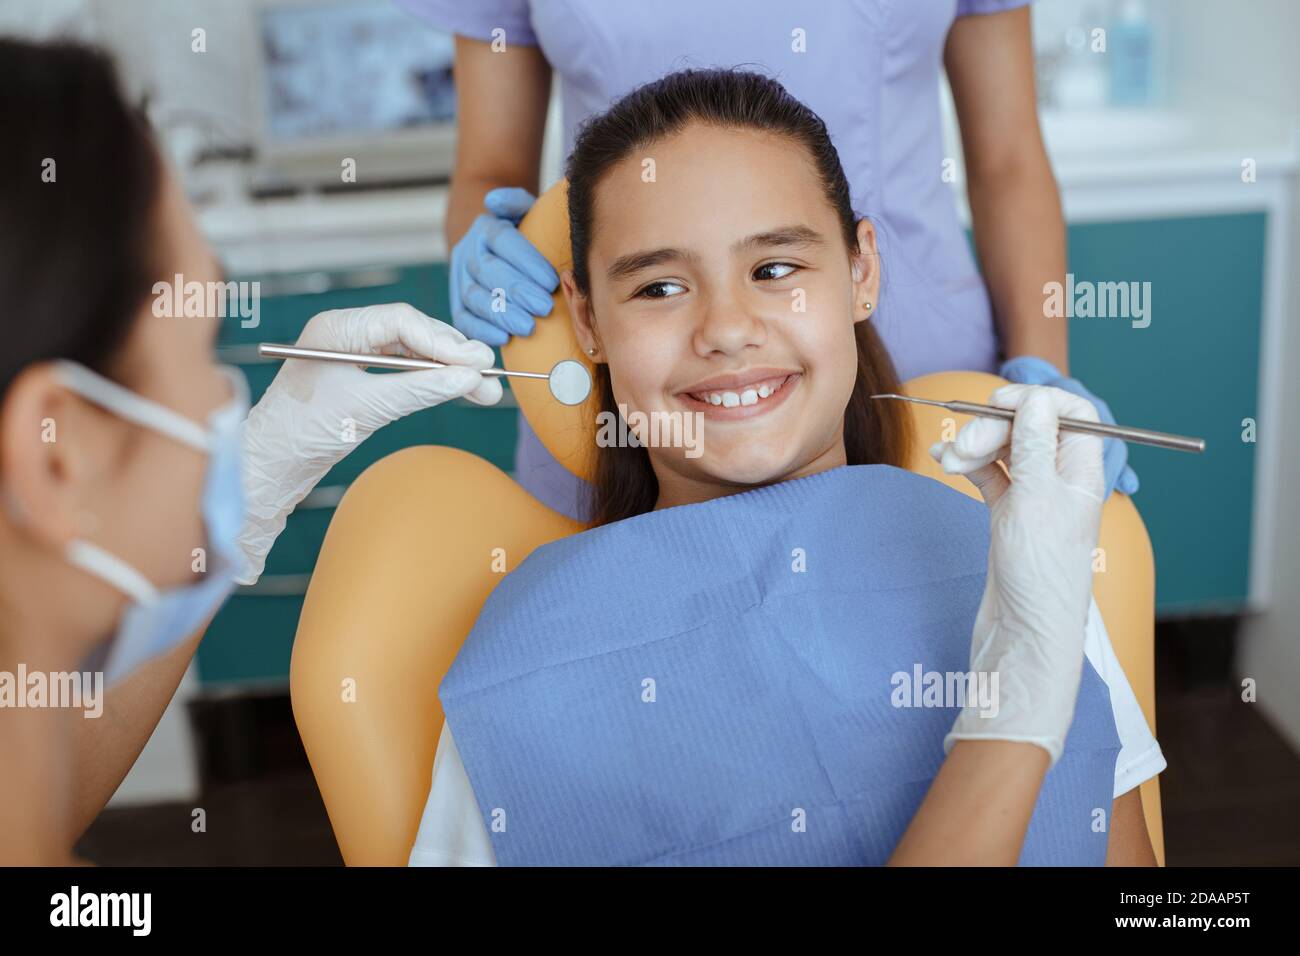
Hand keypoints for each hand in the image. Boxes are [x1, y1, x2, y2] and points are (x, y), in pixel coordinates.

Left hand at [236, 303, 501, 583]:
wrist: (270, 465)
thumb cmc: (302, 434)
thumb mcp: (365, 409)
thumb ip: (417, 390)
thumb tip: (467, 379)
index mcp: (335, 328)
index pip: (401, 321)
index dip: (443, 341)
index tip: (476, 363)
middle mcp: (346, 333)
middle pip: (413, 332)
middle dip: (453, 355)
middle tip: (489, 373)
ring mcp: (356, 353)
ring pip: (415, 351)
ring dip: (449, 370)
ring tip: (486, 389)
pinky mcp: (363, 374)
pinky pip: (407, 369)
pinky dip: (434, 381)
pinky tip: (461, 390)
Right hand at [449, 187, 558, 346]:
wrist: (493, 250)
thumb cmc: (521, 233)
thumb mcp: (522, 210)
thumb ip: (515, 201)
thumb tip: (496, 201)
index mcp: (486, 229)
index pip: (503, 241)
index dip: (526, 262)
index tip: (552, 281)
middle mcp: (469, 252)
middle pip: (489, 272)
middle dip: (517, 291)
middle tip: (544, 307)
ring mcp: (460, 279)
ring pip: (474, 297)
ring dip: (501, 314)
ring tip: (528, 327)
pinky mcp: (458, 303)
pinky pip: (463, 319)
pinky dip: (482, 330)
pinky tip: (504, 339)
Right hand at [929, 384, 1104, 766]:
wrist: (1023, 635)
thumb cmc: (1040, 575)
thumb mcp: (1036, 500)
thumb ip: (1033, 446)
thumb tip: (1036, 400)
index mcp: (1082, 472)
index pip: (1072, 412)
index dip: (1036, 399)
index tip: (1000, 404)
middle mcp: (1060, 479)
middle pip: (1029, 426)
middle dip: (992, 426)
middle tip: (964, 445)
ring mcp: (1032, 496)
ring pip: (1003, 449)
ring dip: (973, 446)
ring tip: (949, 461)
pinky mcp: (1008, 513)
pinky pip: (987, 473)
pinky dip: (968, 464)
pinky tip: (946, 462)